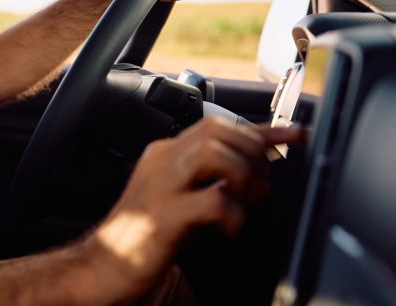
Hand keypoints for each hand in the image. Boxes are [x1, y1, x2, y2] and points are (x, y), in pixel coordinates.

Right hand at [80, 118, 302, 302]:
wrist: (101, 267)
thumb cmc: (142, 238)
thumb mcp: (187, 205)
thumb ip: (221, 188)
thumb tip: (262, 184)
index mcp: (165, 156)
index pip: (218, 127)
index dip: (262, 129)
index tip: (294, 134)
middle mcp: (161, 163)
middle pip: (217, 130)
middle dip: (251, 151)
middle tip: (260, 182)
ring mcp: (160, 187)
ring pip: (213, 153)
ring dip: (242, 174)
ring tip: (243, 199)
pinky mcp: (164, 217)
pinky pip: (212, 201)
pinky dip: (234, 213)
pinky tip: (231, 228)